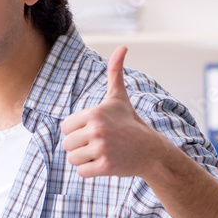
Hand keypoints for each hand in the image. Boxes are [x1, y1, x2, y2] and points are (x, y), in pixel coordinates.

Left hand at [60, 46, 169, 179]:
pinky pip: (82, 172)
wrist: (151, 150)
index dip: (77, 131)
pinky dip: (90, 170)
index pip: (65, 127)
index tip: (94, 130)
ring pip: (72, 159)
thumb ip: (115, 71)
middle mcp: (96, 130)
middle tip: (100, 144)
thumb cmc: (131, 123)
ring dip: (84, 159)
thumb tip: (123, 46)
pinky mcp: (105, 167)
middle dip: (80, 146)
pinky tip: (104, 163)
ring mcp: (101, 149)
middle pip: (67, 144)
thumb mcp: (119, 98)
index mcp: (94, 113)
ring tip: (102, 153)